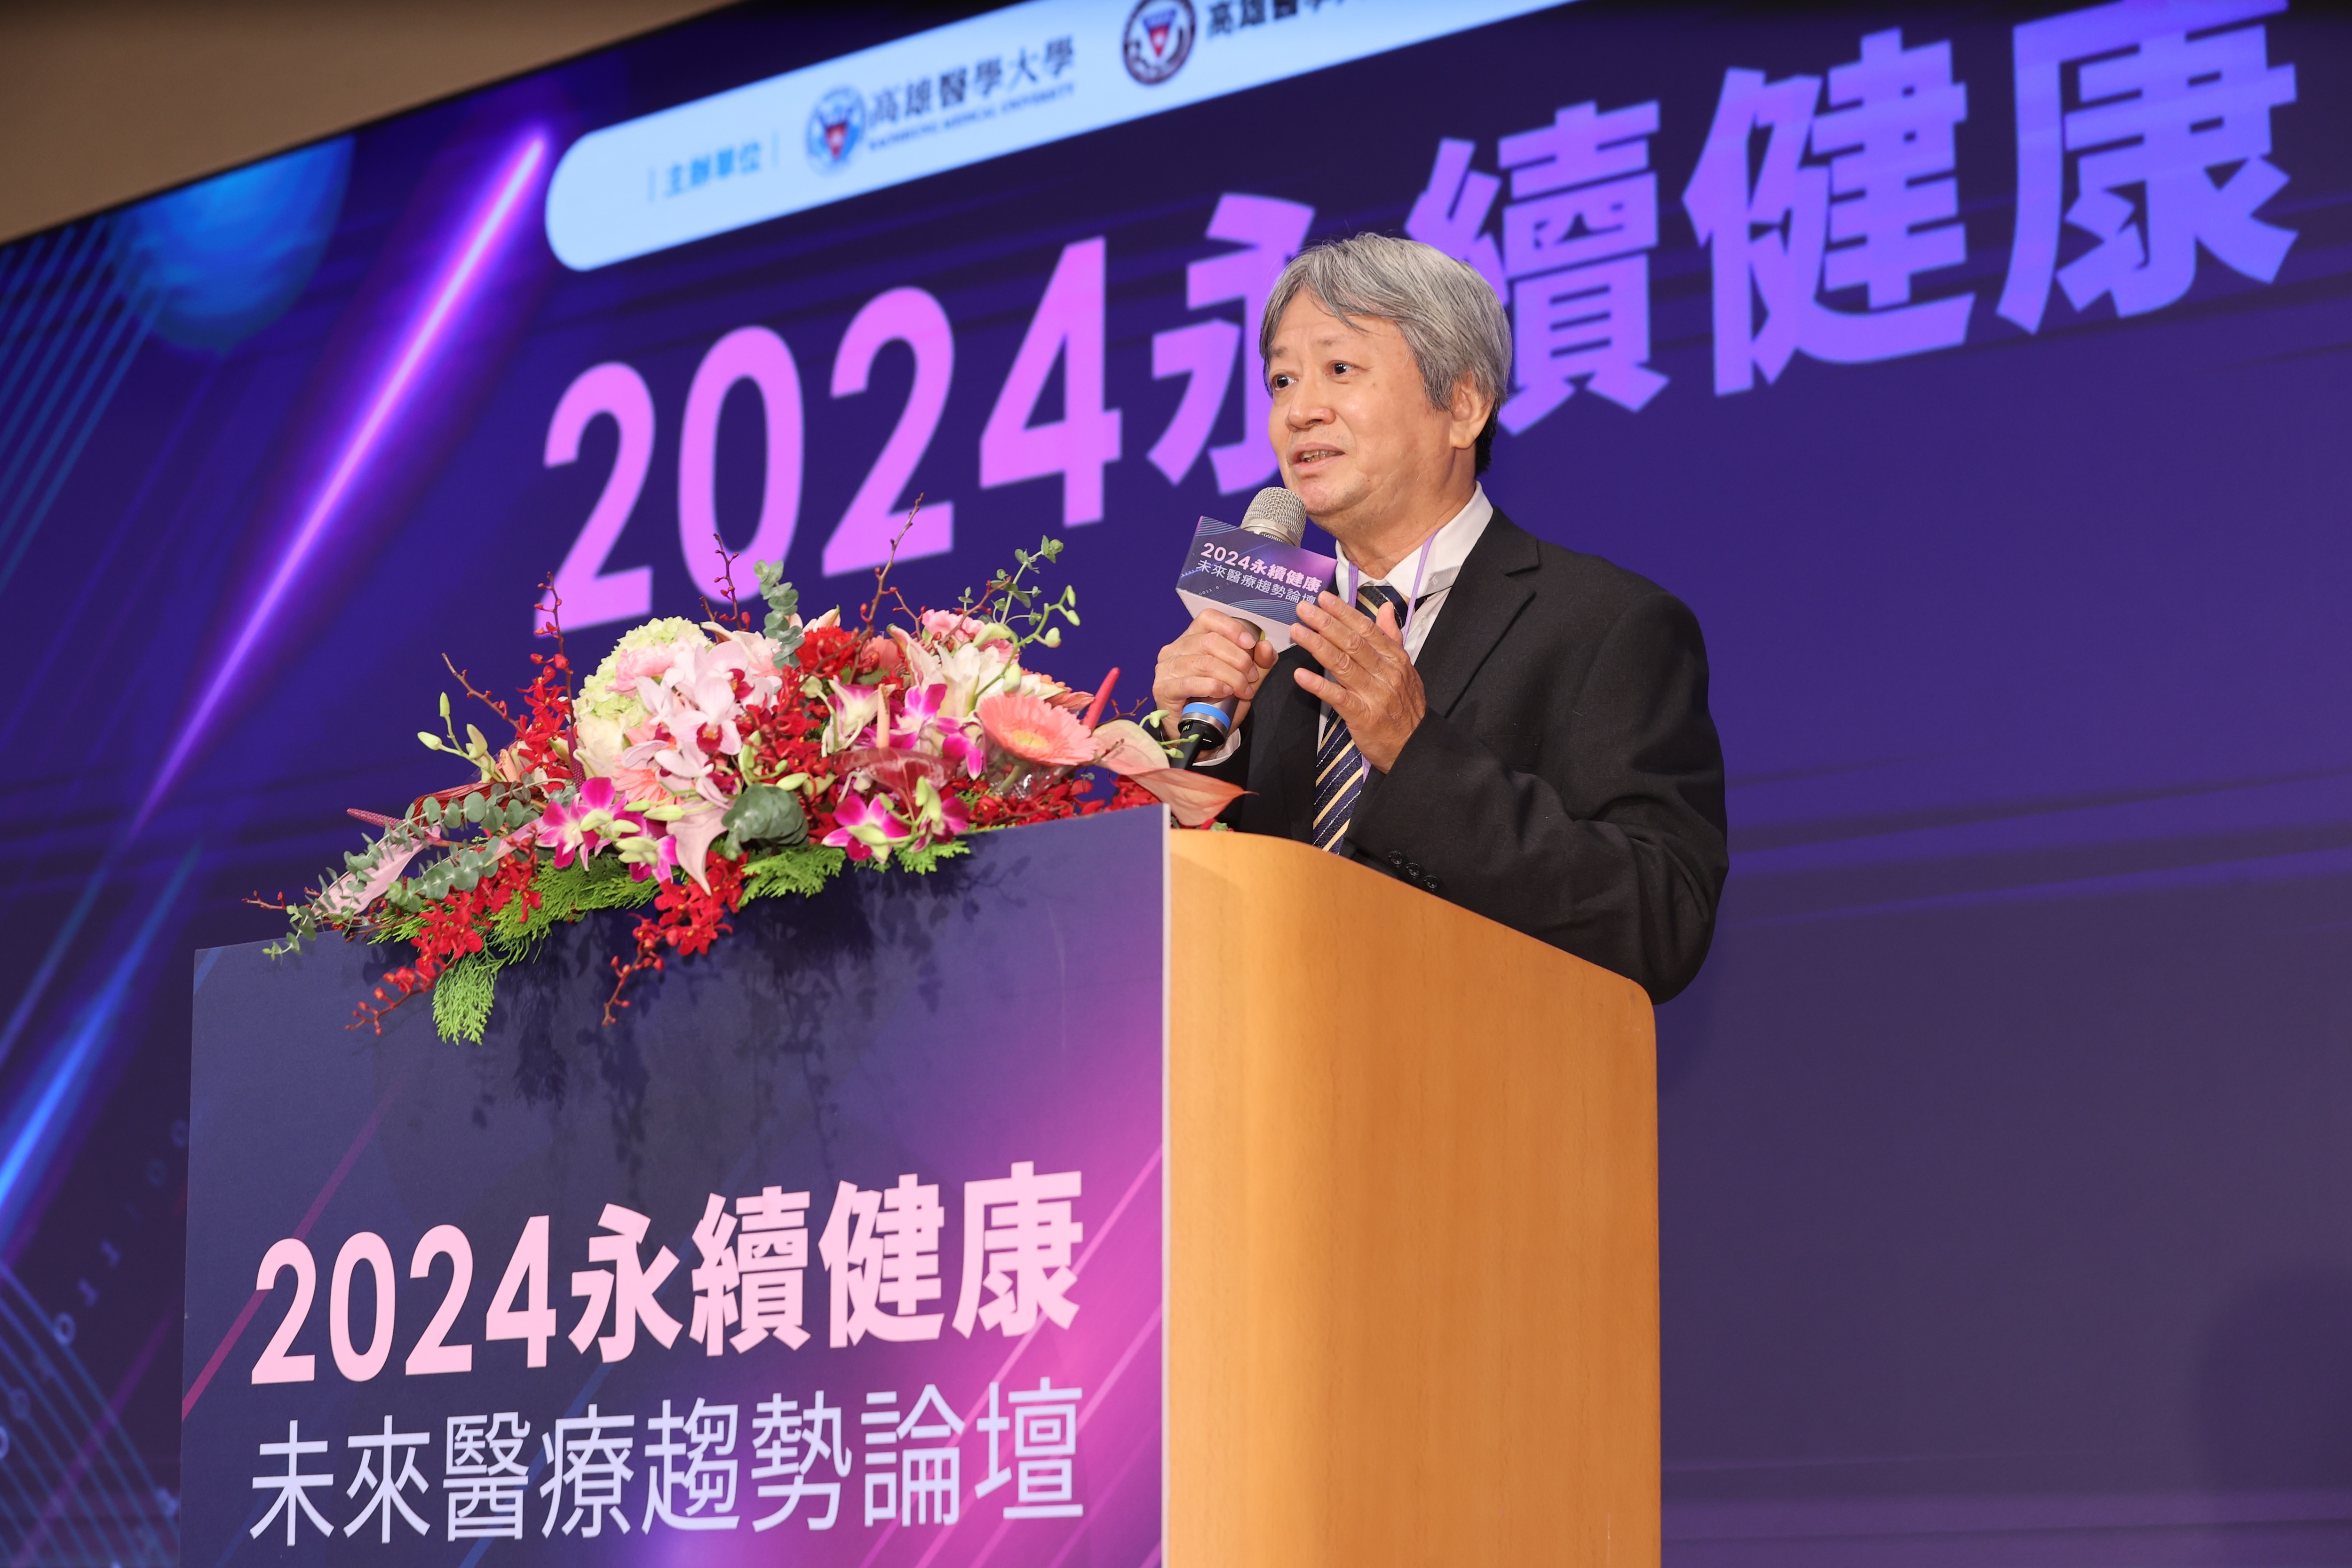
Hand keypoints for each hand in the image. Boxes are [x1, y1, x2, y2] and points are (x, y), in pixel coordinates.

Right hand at [1152, 608, 1277, 726]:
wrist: (1199, 732)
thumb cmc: (1216, 701)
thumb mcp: (1243, 679)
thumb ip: (1258, 662)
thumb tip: (1265, 646)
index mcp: (1192, 638)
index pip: (1208, 618)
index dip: (1232, 628)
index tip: (1251, 644)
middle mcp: (1175, 648)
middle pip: (1210, 641)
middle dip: (1238, 659)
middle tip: (1251, 677)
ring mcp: (1167, 668)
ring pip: (1204, 662)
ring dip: (1230, 676)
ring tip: (1242, 689)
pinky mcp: (1163, 689)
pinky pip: (1189, 682)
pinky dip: (1212, 686)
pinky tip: (1224, 692)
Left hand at [1291, 593, 1424, 772]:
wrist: (1416, 746)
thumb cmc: (1405, 707)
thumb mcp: (1406, 669)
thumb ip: (1392, 637)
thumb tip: (1386, 608)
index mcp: (1395, 659)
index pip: (1367, 629)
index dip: (1344, 612)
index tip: (1324, 599)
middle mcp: (1386, 673)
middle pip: (1352, 642)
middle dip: (1325, 623)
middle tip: (1303, 608)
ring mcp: (1374, 694)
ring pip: (1342, 664)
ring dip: (1317, 646)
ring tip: (1297, 632)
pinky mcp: (1363, 716)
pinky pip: (1338, 697)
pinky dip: (1318, 685)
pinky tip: (1300, 675)